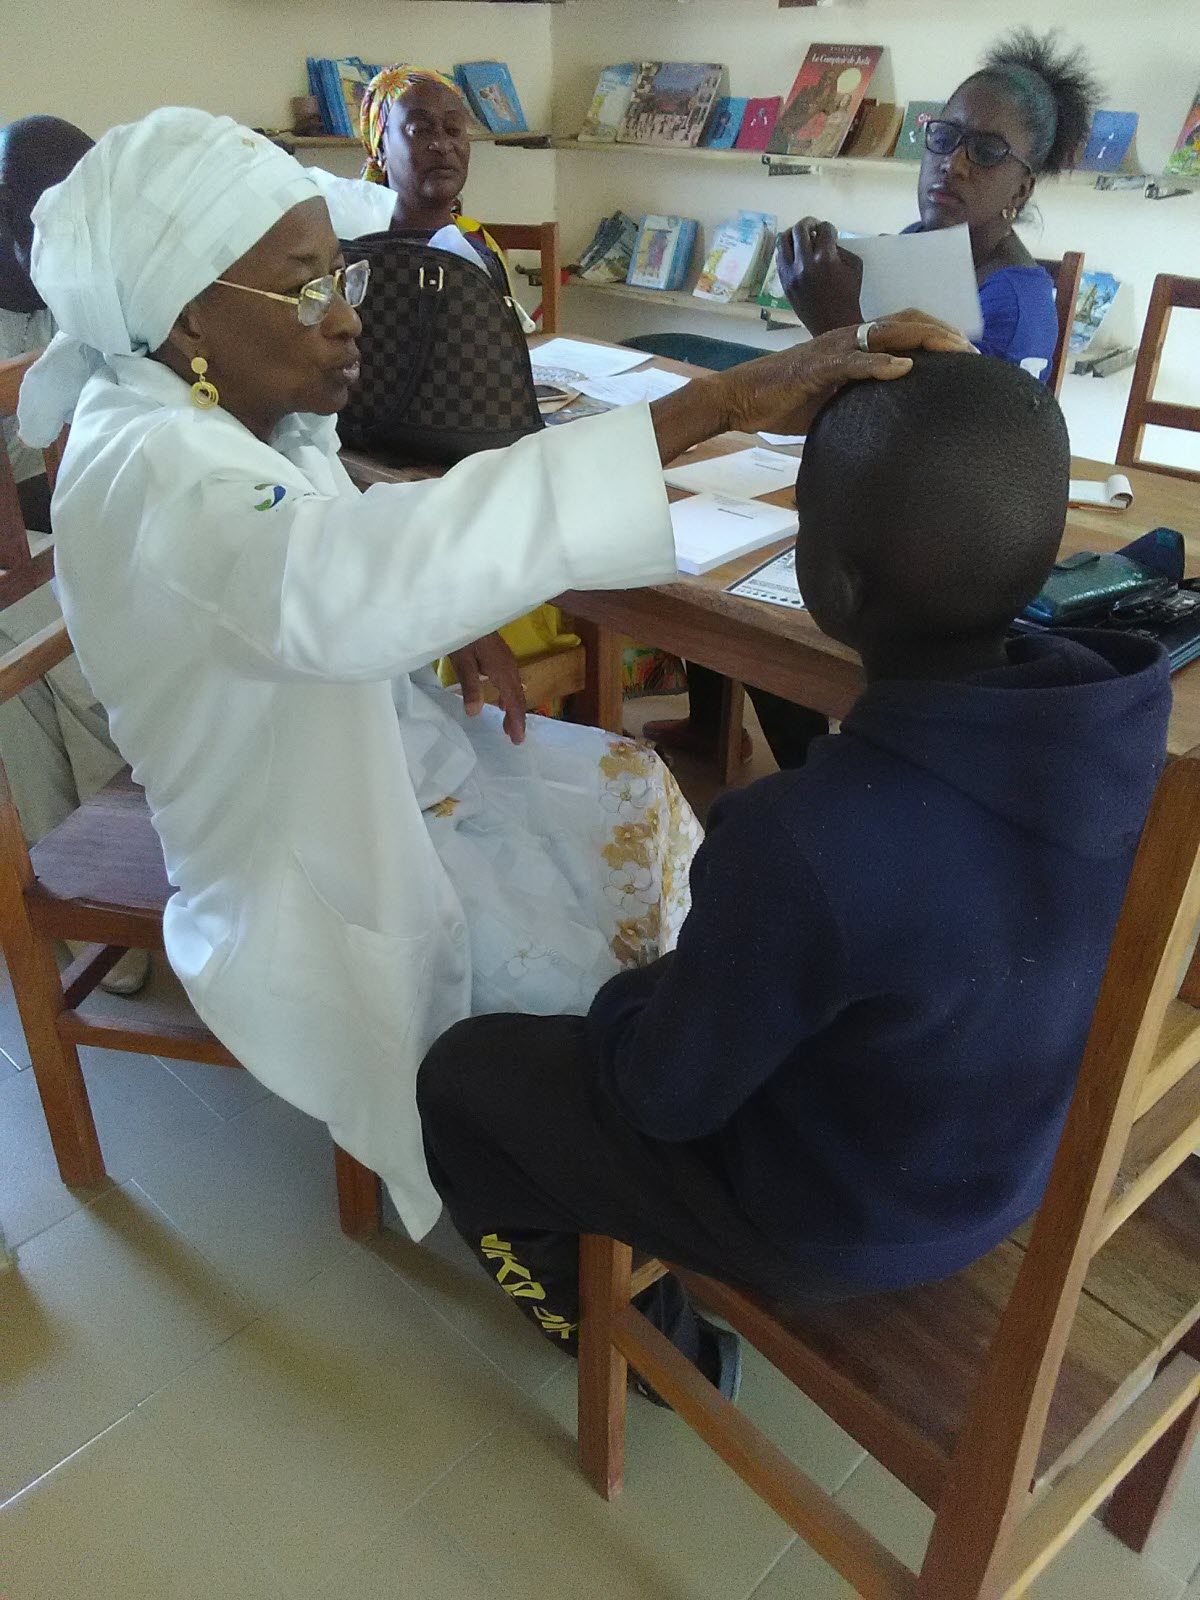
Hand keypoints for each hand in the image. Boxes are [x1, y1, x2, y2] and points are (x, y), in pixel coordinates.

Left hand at [448, 631, 526, 744]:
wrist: (468, 609)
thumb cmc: (464, 634)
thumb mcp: (462, 660)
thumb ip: (470, 686)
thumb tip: (474, 713)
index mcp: (502, 671)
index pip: (514, 701)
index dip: (516, 721)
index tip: (517, 740)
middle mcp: (509, 667)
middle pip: (518, 697)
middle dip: (517, 717)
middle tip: (514, 737)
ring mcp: (506, 660)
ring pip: (515, 689)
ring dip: (512, 708)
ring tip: (507, 725)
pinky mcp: (500, 656)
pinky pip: (510, 681)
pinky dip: (508, 695)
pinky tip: (500, 701)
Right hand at [716, 311, 975, 437]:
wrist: (742, 397)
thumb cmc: (782, 401)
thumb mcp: (830, 401)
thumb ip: (858, 399)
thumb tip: (886, 418)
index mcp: (854, 344)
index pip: (904, 327)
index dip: (936, 333)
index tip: (965, 353)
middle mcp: (848, 338)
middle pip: (906, 321)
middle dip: (943, 332)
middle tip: (973, 351)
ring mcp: (834, 348)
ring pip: (888, 332)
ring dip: (924, 339)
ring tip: (953, 350)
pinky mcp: (818, 367)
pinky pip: (855, 360)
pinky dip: (881, 363)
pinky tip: (905, 368)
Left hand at [777, 218, 863, 334]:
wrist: (833, 324)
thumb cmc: (848, 295)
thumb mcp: (854, 267)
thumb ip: (840, 249)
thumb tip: (827, 239)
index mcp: (825, 259)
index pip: (824, 229)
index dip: (829, 228)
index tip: (830, 233)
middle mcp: (805, 264)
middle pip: (800, 229)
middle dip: (809, 222)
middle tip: (814, 226)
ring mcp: (791, 274)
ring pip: (783, 240)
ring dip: (793, 234)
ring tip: (802, 238)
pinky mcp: (784, 282)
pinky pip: (779, 257)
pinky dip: (787, 250)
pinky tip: (795, 253)